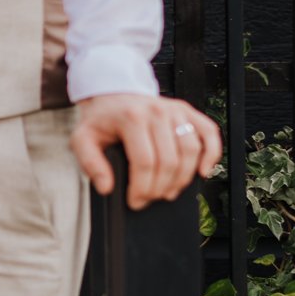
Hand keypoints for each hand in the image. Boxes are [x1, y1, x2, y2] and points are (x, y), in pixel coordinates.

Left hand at [71, 93, 221, 209]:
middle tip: (150, 199)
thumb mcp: (83, 139)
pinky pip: (209, 133)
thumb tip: (106, 188)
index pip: (144, 162)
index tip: (135, 202)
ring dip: (183, 179)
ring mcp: (176, 110)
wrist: (113, 93)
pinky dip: (211, 154)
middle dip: (160, 188)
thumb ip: (90, 163)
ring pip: (191, 151)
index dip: (142, 188)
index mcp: (132, 118)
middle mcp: (157, 111)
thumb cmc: (101, 120)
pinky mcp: (188, 111)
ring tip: (168, 192)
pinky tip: (202, 172)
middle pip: (169, 161)